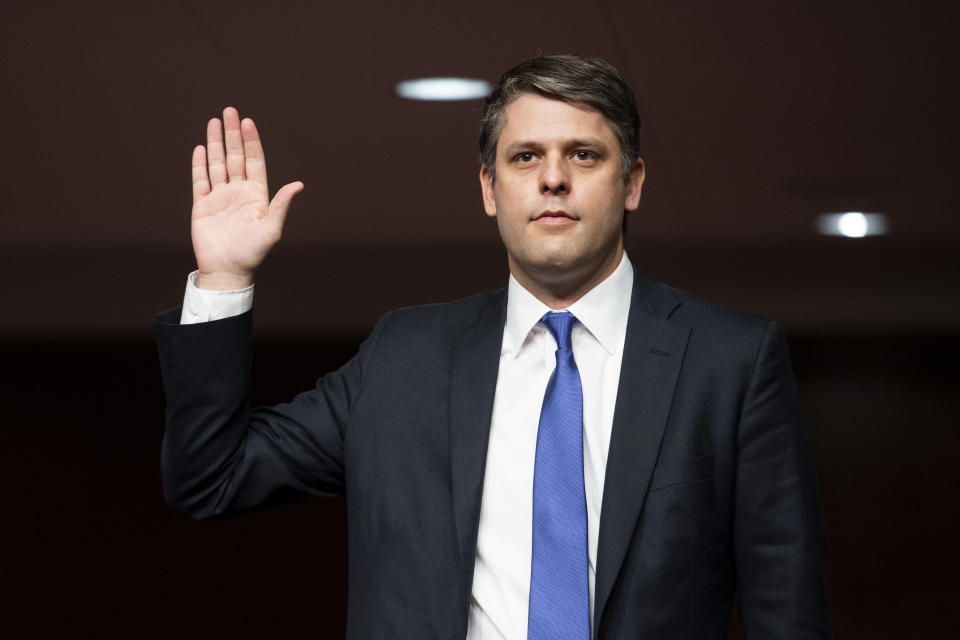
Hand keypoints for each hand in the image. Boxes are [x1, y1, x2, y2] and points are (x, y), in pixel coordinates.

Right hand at [190, 107, 303, 289]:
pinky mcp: (202, 205)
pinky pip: (200, 180)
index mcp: (257, 195)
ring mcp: (220, 197)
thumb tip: (298, 185)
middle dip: (232, 134)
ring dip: (215, 143)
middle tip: (229, 111)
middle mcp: (239, 192)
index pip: (255, 161)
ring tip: (214, 121)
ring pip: (217, 164)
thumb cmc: (253, 253)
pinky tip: (200, 148)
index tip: (247, 122)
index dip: (251, 141)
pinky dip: (200, 164)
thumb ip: (281, 205)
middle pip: (235, 156)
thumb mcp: (271, 229)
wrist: (227, 271)